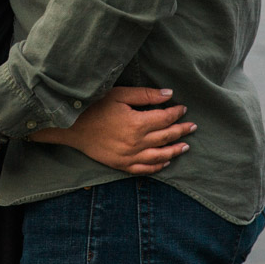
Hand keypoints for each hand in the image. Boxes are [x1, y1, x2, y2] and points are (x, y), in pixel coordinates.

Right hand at [57, 87, 194, 174]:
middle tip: (193, 127)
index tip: (183, 109)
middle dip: (181, 131)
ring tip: (186, 146)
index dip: (176, 113)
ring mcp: (129, 156)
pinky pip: (144, 169)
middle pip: (166, 137)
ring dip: (175, 150)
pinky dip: (157, 166)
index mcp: (137, 123)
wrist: (71, 126)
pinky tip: (165, 162)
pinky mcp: (121, 164)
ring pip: (159, 156)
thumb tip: (169, 95)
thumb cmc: (94, 106)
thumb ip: (145, 95)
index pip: (164, 119)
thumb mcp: (119, 94)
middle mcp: (136, 143)